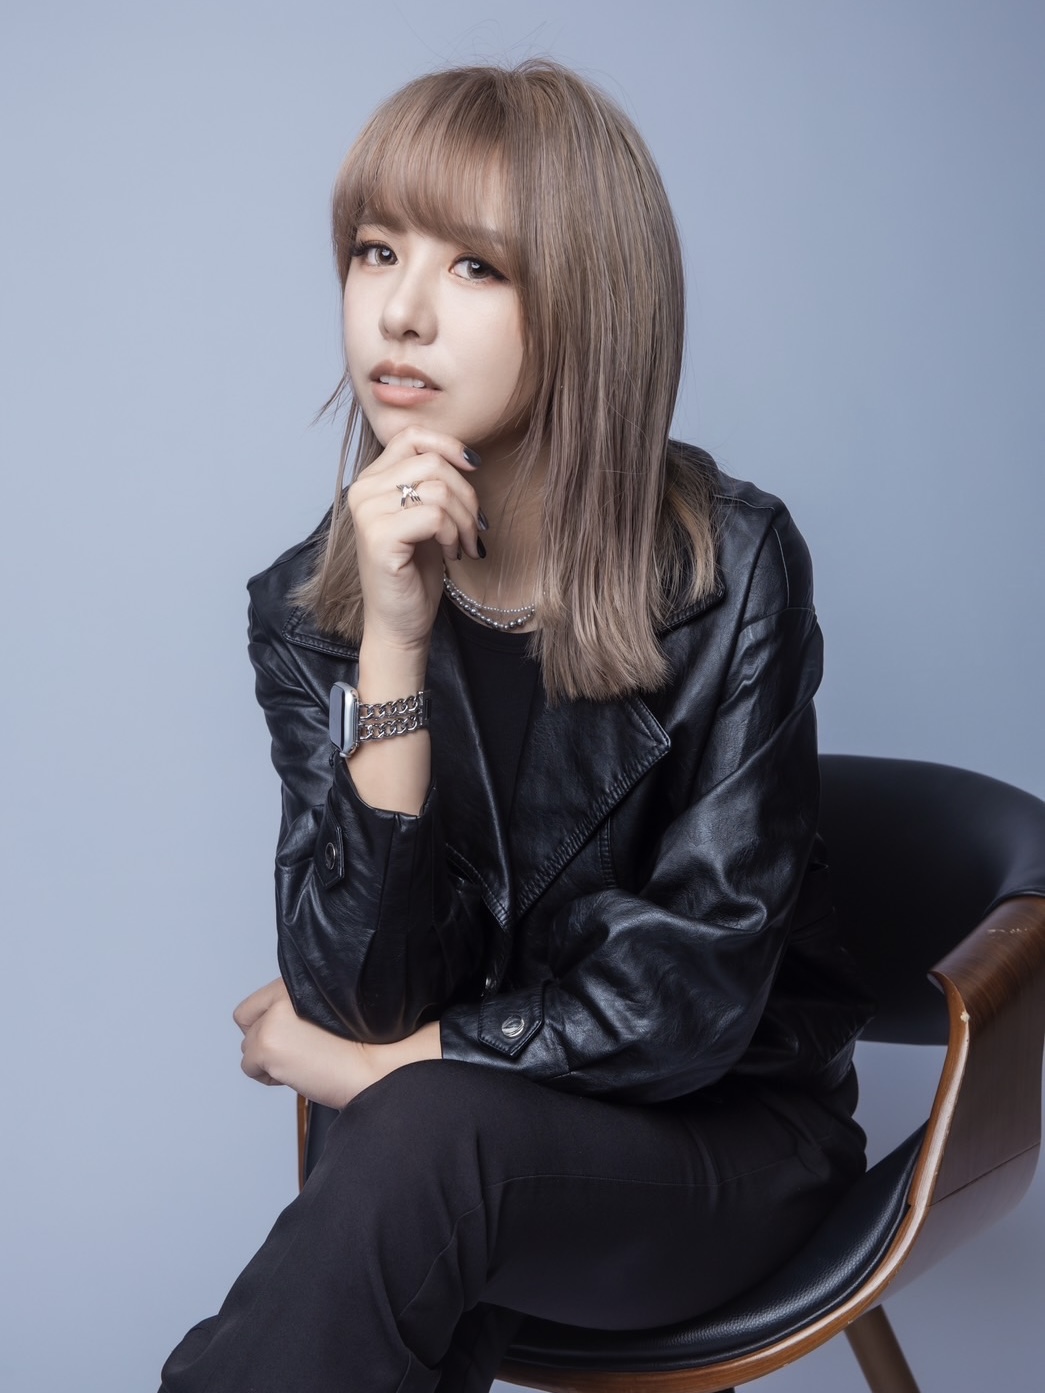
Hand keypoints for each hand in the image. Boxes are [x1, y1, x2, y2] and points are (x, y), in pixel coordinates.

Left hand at [234, 979, 441, 1108]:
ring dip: (269, 1058)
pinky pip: (249, 1068)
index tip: (294, 1035)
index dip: (273, 1021)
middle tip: (299, 1049)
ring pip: (248, 1046)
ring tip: (303, 1060)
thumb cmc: (365, 1044)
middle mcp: (283, 993)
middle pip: (247, 1021)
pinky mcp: (266, 1045)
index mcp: (301, 980)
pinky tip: (297, 1072)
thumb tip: (276, 1022)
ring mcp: (272, 1020)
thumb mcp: (333, 1007)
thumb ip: (301, 1005)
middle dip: (266, 1038)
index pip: (259, 1000)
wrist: (376, 1069)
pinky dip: (269, 1077)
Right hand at [347, 427, 482, 653]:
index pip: (412, 437)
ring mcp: (366, 513)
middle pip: (432, 461)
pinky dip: (453, 535)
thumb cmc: (415, 571)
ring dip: (464, 519)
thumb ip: (433, 481)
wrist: (400, 621)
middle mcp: (362, 490)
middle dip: (467, 494)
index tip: (473, 468)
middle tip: (474, 528)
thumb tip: (468, 457)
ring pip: (438, 488)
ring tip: (464, 544)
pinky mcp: (379, 537)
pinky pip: (434, 515)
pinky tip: (452, 554)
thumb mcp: (426, 516)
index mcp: (371, 480)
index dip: (449, 445)